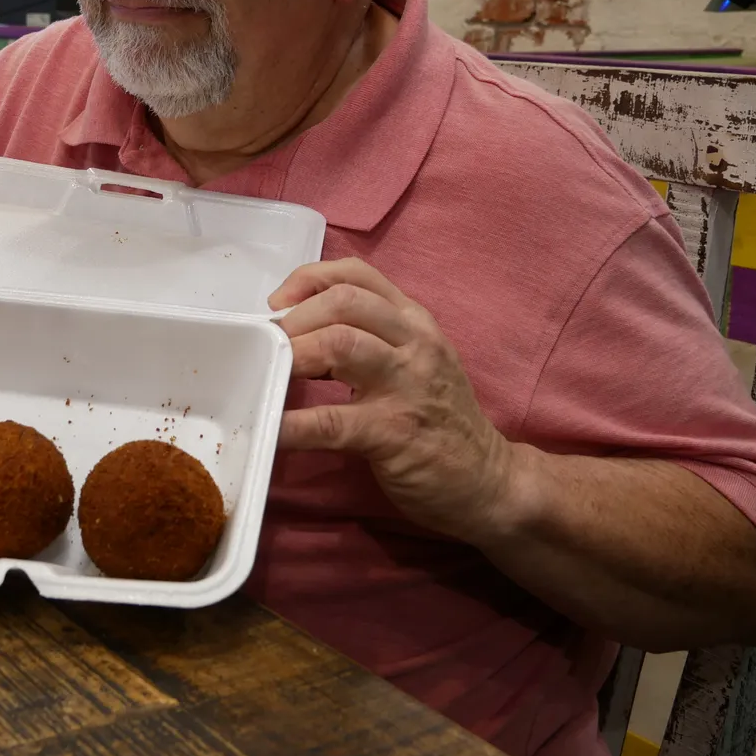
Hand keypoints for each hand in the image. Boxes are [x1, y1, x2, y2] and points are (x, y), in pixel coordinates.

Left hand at [269, 259, 520, 543]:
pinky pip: (330, 421)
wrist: (488, 480)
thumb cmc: (440, 419)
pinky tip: (270, 429)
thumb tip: (300, 330)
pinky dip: (291, 424)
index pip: (357, 275)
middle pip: (343, 301)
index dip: (308, 280)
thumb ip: (371, 337)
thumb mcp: (415, 361)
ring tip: (267, 374)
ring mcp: (406, 385)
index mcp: (414, 321)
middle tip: (268, 346)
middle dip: (295, 318)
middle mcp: (414, 343)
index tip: (277, 304)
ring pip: (339, 344)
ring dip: (292, 355)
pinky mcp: (393, 432)